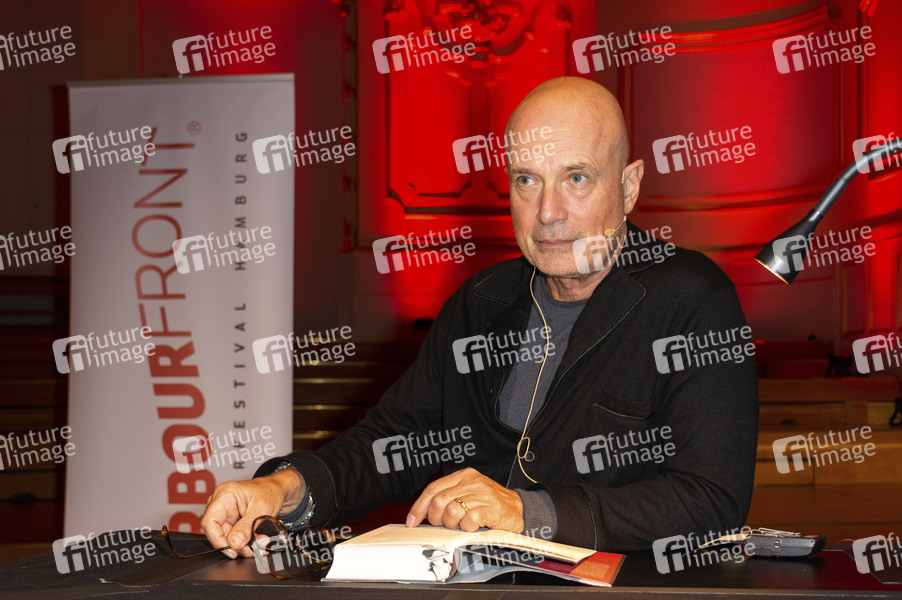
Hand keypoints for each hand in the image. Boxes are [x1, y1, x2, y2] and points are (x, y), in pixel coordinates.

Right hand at [200, 469, 304, 557]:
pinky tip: (255, 542)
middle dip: (236, 544)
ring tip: (259, 544)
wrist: (278, 490)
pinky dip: (245, 542)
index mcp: (225, 494)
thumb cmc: (270, 491)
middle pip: (218, 532)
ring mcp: (225, 512)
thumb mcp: (262, 508)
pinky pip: (233, 536)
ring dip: (242, 545)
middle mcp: (221, 503)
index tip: (232, 550)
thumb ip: (247, 526)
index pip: (210, 521)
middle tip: (253, 549)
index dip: (218, 539)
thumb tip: (234, 543)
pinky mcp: (231, 520)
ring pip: (227, 537)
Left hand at [406, 467, 523, 532]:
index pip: (433, 489)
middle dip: (436, 518)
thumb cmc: (490, 503)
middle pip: (439, 501)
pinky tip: (472, 527)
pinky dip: (467, 528)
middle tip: (443, 525)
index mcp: (463, 475)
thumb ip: (449, 496)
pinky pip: (469, 521)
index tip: (412, 520)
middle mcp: (472, 482)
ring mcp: (482, 495)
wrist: (518, 508)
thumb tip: (424, 512)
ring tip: (461, 525)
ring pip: (452, 511)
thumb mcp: (469, 492)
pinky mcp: (491, 509)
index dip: (419, 506)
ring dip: (452, 524)